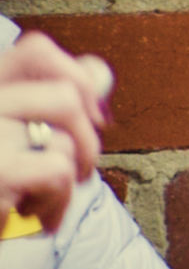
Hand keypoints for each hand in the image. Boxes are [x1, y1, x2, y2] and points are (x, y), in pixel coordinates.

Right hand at [0, 32, 112, 232]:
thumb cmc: (0, 190)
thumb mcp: (22, 140)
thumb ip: (55, 104)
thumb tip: (99, 72)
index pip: (34, 50)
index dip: (78, 77)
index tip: (93, 116)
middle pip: (63, 97)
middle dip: (88, 141)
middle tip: (77, 172)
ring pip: (62, 139)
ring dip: (69, 179)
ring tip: (44, 200)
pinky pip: (55, 172)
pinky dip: (59, 203)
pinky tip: (37, 218)